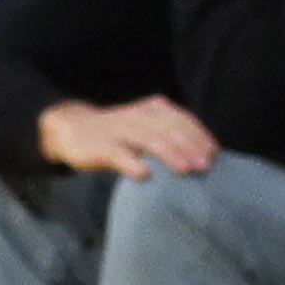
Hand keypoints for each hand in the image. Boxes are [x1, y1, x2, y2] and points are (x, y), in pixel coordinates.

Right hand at [37, 95, 217, 181]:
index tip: (214, 153)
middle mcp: (137, 117)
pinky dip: (132, 163)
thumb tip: (203, 154)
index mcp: (150, 110)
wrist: (70, 128)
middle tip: (205, 165)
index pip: (180, 118)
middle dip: (189, 146)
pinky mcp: (101, 146)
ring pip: (148, 139)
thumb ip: (168, 133)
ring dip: (169, 154)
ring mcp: (119, 130)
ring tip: (185, 169)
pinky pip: (118, 154)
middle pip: (168, 129)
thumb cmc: (117, 132)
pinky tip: (144, 174)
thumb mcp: (144, 125)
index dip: (198, 134)